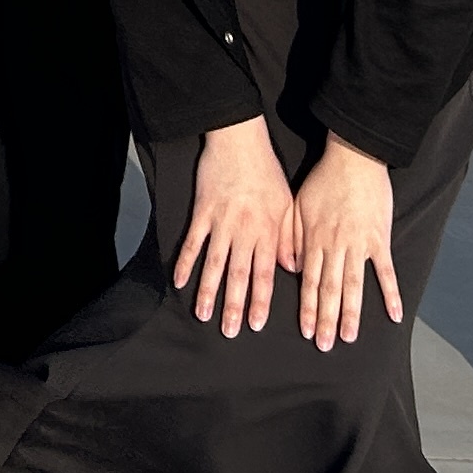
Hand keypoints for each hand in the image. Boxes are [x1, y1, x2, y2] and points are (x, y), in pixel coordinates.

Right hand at [173, 115, 296, 338]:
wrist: (240, 141)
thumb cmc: (267, 171)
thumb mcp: (288, 204)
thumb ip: (289, 238)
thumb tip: (293, 268)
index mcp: (267, 232)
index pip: (264, 274)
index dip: (260, 301)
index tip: (256, 324)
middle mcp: (244, 232)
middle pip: (238, 276)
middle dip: (233, 306)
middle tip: (229, 332)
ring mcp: (221, 222)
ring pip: (214, 264)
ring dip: (208, 291)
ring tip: (203, 314)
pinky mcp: (202, 211)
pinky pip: (193, 241)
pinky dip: (185, 261)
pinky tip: (179, 280)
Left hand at [293, 136, 400, 351]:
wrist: (353, 158)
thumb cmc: (322, 180)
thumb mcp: (297, 205)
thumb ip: (291, 237)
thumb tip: (290, 268)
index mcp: (314, 239)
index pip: (309, 282)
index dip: (308, 308)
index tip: (307, 331)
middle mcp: (335, 246)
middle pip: (330, 290)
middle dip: (327, 319)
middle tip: (325, 346)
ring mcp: (359, 244)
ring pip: (354, 285)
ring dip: (352, 313)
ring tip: (349, 337)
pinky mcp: (380, 238)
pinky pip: (386, 271)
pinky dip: (391, 294)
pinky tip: (394, 315)